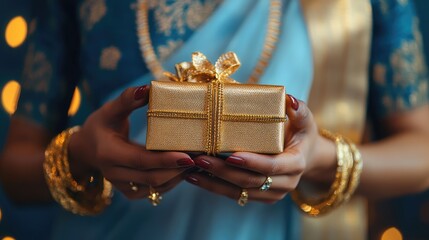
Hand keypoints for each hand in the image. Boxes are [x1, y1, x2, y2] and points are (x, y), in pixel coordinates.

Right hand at [68, 85, 194, 198]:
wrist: (86, 150)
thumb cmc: (100, 125)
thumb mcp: (109, 110)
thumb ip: (127, 99)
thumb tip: (147, 88)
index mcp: (109, 153)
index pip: (141, 160)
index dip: (165, 160)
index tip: (188, 156)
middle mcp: (114, 174)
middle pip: (151, 177)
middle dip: (177, 170)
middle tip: (199, 158)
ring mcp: (121, 185)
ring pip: (155, 188)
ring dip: (177, 177)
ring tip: (196, 163)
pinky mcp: (129, 191)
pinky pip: (152, 191)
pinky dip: (169, 183)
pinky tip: (182, 171)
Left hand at [185, 95, 323, 203]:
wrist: (306, 156)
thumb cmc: (301, 132)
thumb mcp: (304, 119)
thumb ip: (298, 109)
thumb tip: (289, 99)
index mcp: (296, 164)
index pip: (272, 166)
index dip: (252, 162)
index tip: (230, 155)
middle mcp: (286, 183)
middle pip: (251, 182)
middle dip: (223, 172)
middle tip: (200, 159)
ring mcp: (273, 193)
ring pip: (240, 193)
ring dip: (213, 183)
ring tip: (190, 171)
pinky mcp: (261, 197)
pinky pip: (235, 196)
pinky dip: (214, 187)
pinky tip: (195, 178)